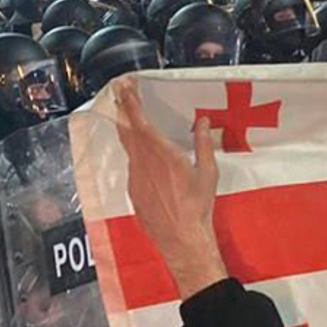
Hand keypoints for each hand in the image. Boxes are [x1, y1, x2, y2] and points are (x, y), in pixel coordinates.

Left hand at [113, 79, 227, 297]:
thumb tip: (203, 121)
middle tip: (119, 91)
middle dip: (122, 107)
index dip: (130, 103)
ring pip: (127, 146)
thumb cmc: (198, 207)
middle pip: (127, 129)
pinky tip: (138, 150)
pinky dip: (132, 151)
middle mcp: (144, 163)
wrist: (181, 239)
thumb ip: (203, 144)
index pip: (140, 122)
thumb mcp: (208, 173)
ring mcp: (135, 177)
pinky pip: (131, 164)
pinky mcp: (133, 191)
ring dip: (125, 127)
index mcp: (163, 154)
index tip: (124, 87)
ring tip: (125, 113)